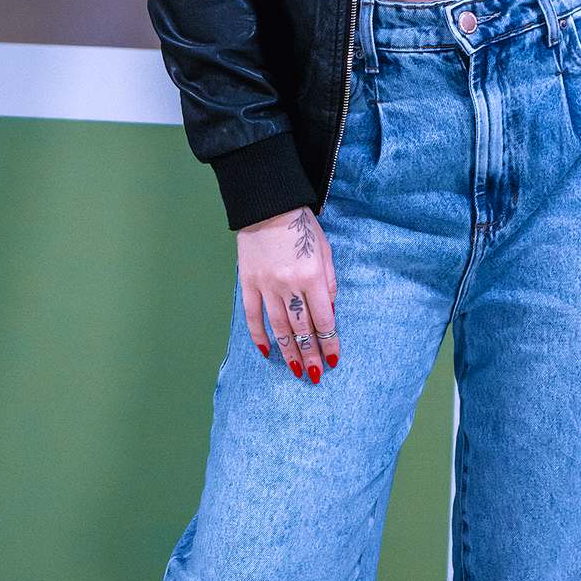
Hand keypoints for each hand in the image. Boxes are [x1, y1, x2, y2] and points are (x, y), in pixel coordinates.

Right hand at [237, 207, 338, 383]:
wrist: (268, 205)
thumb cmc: (301, 225)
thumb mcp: (325, 249)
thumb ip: (329, 281)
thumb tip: (329, 311)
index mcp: (312, 276)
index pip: (323, 318)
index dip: (329, 341)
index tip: (333, 359)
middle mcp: (289, 285)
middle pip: (301, 329)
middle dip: (310, 354)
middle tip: (315, 374)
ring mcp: (266, 285)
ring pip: (279, 328)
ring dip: (289, 352)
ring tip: (297, 370)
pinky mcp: (248, 283)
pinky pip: (253, 316)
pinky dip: (259, 336)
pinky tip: (267, 352)